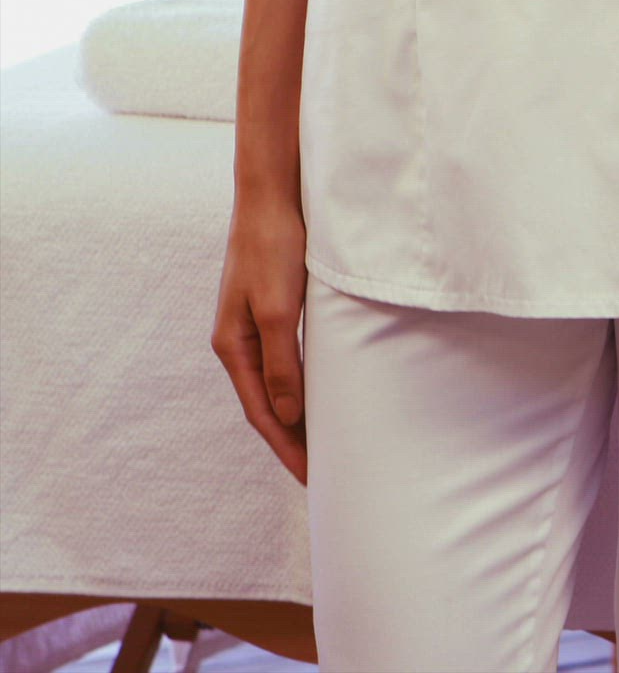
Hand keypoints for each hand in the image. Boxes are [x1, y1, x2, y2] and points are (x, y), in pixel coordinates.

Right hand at [212, 193, 310, 484]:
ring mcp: (257, 327)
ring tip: (326, 448)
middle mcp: (241, 342)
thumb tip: (290, 415)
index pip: (262, 414)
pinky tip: (325, 397)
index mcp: (234, 346)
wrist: (275, 196)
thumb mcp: (279, 307)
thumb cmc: (275, 246)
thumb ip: (283, 362)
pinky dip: (306, 388)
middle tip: (323, 478)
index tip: (312, 480)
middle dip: (293, 443)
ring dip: (300, 418)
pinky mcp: (276, 312)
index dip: (288, 449)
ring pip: (280, 387)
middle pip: (268, 406)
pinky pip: (290, 364)